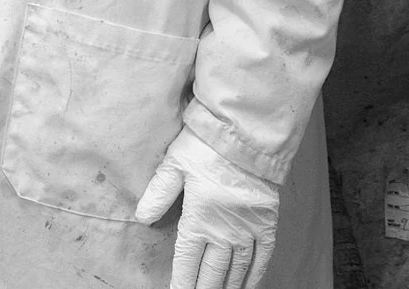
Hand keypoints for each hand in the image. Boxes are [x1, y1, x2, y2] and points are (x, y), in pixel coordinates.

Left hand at [133, 128, 280, 288]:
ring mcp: (248, 229)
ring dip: (227, 287)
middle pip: (212, 272)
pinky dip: (255, 275)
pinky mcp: (267, 223)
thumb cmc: (206, 147)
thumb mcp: (174, 165)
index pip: (187, 260)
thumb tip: (141, 218)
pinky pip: (262, 257)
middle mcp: (225, 230)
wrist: (247, 135)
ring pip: (237, 269)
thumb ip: (158, 194)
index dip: (181, 282)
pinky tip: (247, 286)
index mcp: (199, 218)